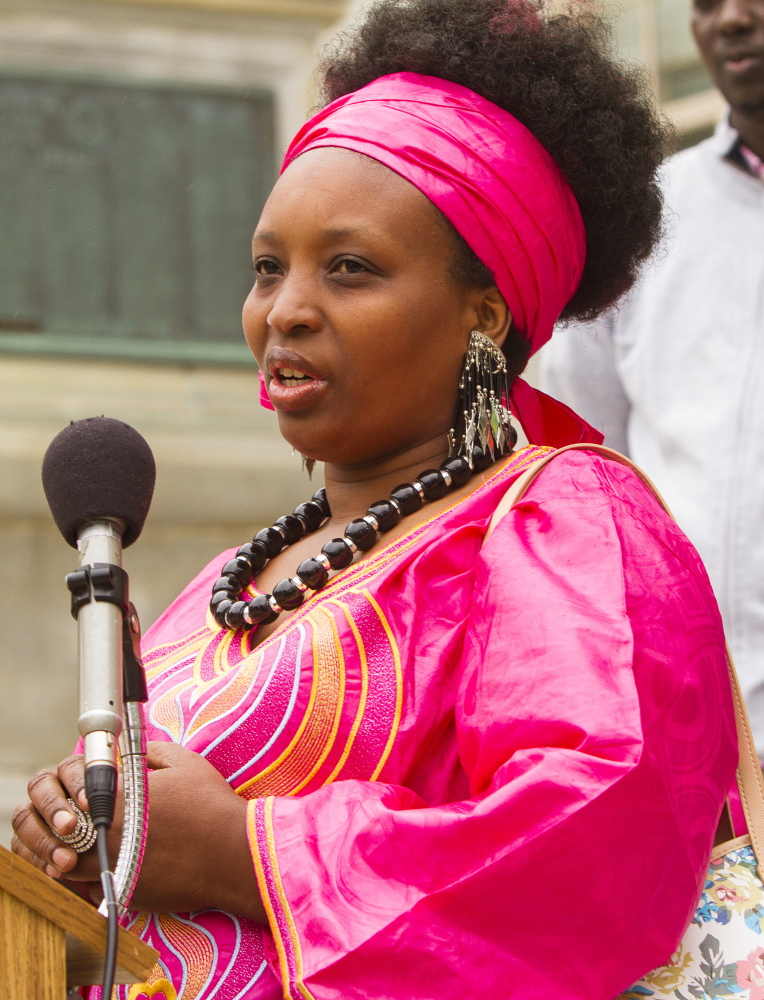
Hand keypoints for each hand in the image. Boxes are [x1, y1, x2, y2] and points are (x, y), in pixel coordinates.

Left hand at [11, 743, 264, 921]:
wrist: (232, 854)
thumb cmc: (210, 803)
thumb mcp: (183, 762)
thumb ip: (147, 752)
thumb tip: (125, 755)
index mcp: (116, 799)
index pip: (76, 792)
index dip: (80, 792)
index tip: (93, 792)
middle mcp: (106, 834)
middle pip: (66, 830)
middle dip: (72, 824)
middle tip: (88, 819)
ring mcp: (113, 867)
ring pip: (70, 864)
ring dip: (76, 854)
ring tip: (95, 844)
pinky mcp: (123, 893)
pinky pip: (91, 889)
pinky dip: (94, 879)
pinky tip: (113, 867)